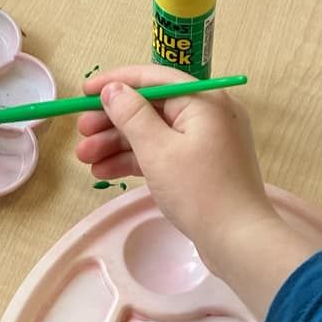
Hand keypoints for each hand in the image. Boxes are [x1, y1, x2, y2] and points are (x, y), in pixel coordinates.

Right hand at [74, 65, 277, 245]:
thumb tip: (113, 89)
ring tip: (85, 158)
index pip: (154, 79)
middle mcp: (207, 114)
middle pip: (151, 107)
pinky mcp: (201, 167)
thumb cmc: (200, 190)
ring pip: (153, 133)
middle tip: (81, 132)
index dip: (116, 82)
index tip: (84, 91)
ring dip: (118, 143)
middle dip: (113, 120)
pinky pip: (163, 153)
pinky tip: (104, 171)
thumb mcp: (158, 150)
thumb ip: (131, 115)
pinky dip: (136, 160)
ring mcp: (205, 142)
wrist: (239, 243)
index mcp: (204, 100)